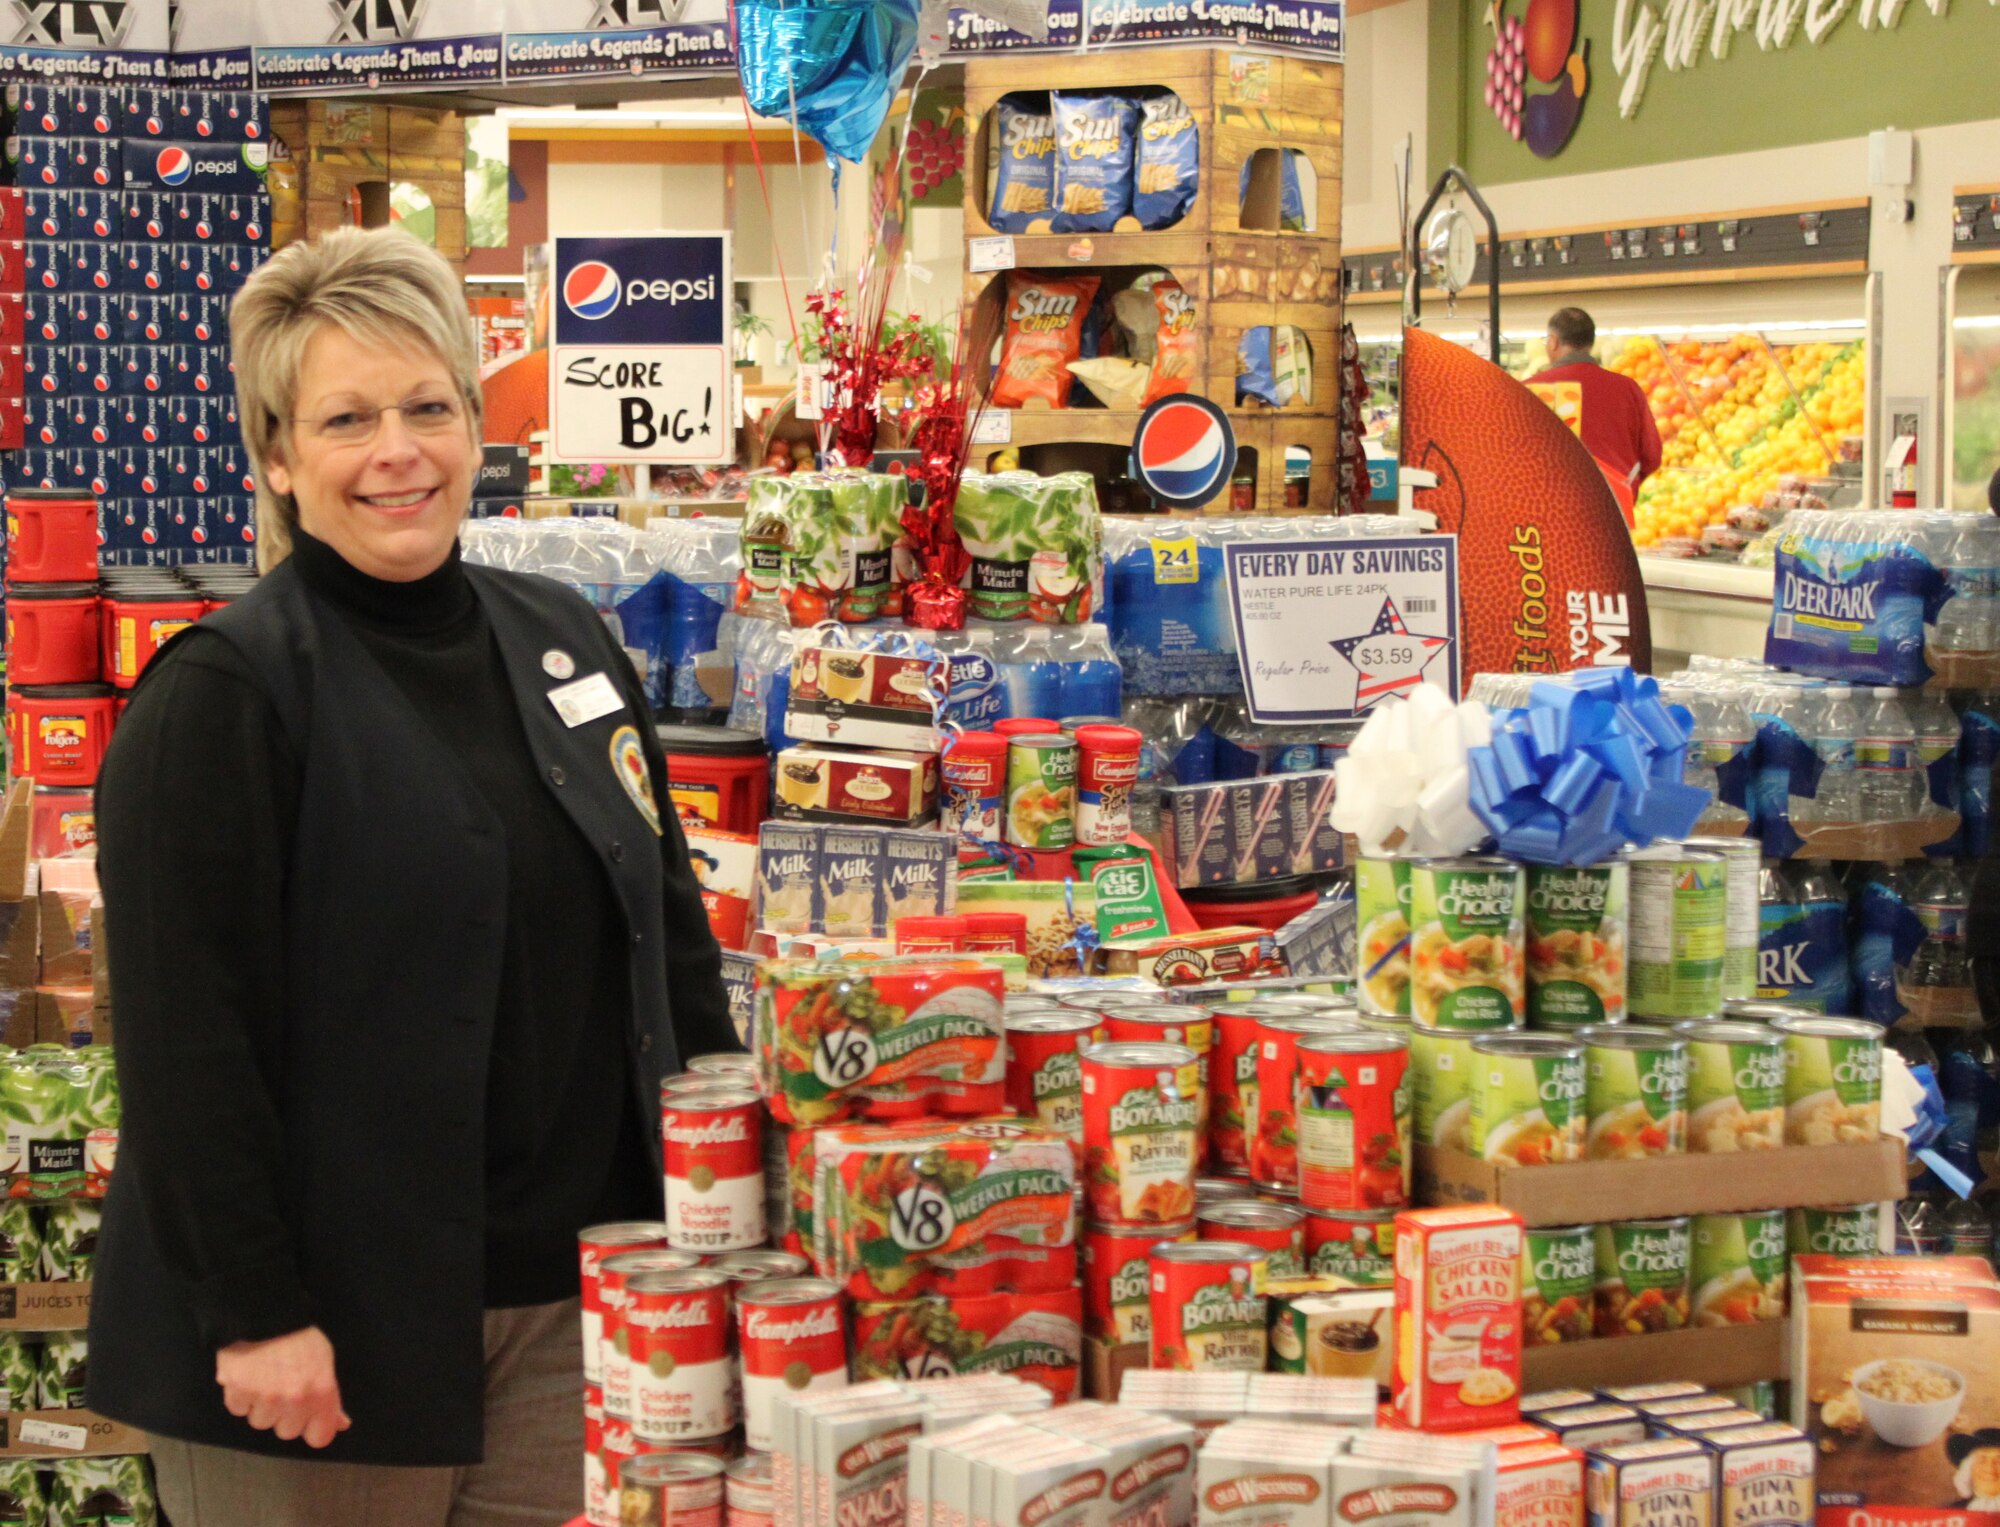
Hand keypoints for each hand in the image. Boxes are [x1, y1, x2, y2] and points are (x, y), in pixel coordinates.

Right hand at [215, 1327, 351, 1448]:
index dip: (313, 1428)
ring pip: (261, 1422)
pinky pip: (239, 1410)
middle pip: (287, 1432)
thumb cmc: (300, 1336)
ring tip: (264, 1379)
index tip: (308, 1417)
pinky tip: (247, 1376)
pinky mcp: (237, 1393)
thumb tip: (340, 1424)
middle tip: (283, 1389)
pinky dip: (241, 1397)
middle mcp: (294, 1401)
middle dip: (286, 1415)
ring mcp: (264, 1399)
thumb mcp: (325, 1361)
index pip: (320, 1438)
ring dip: (262, 1407)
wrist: (264, 1313)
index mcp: (321, 1392)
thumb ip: (331, 1397)